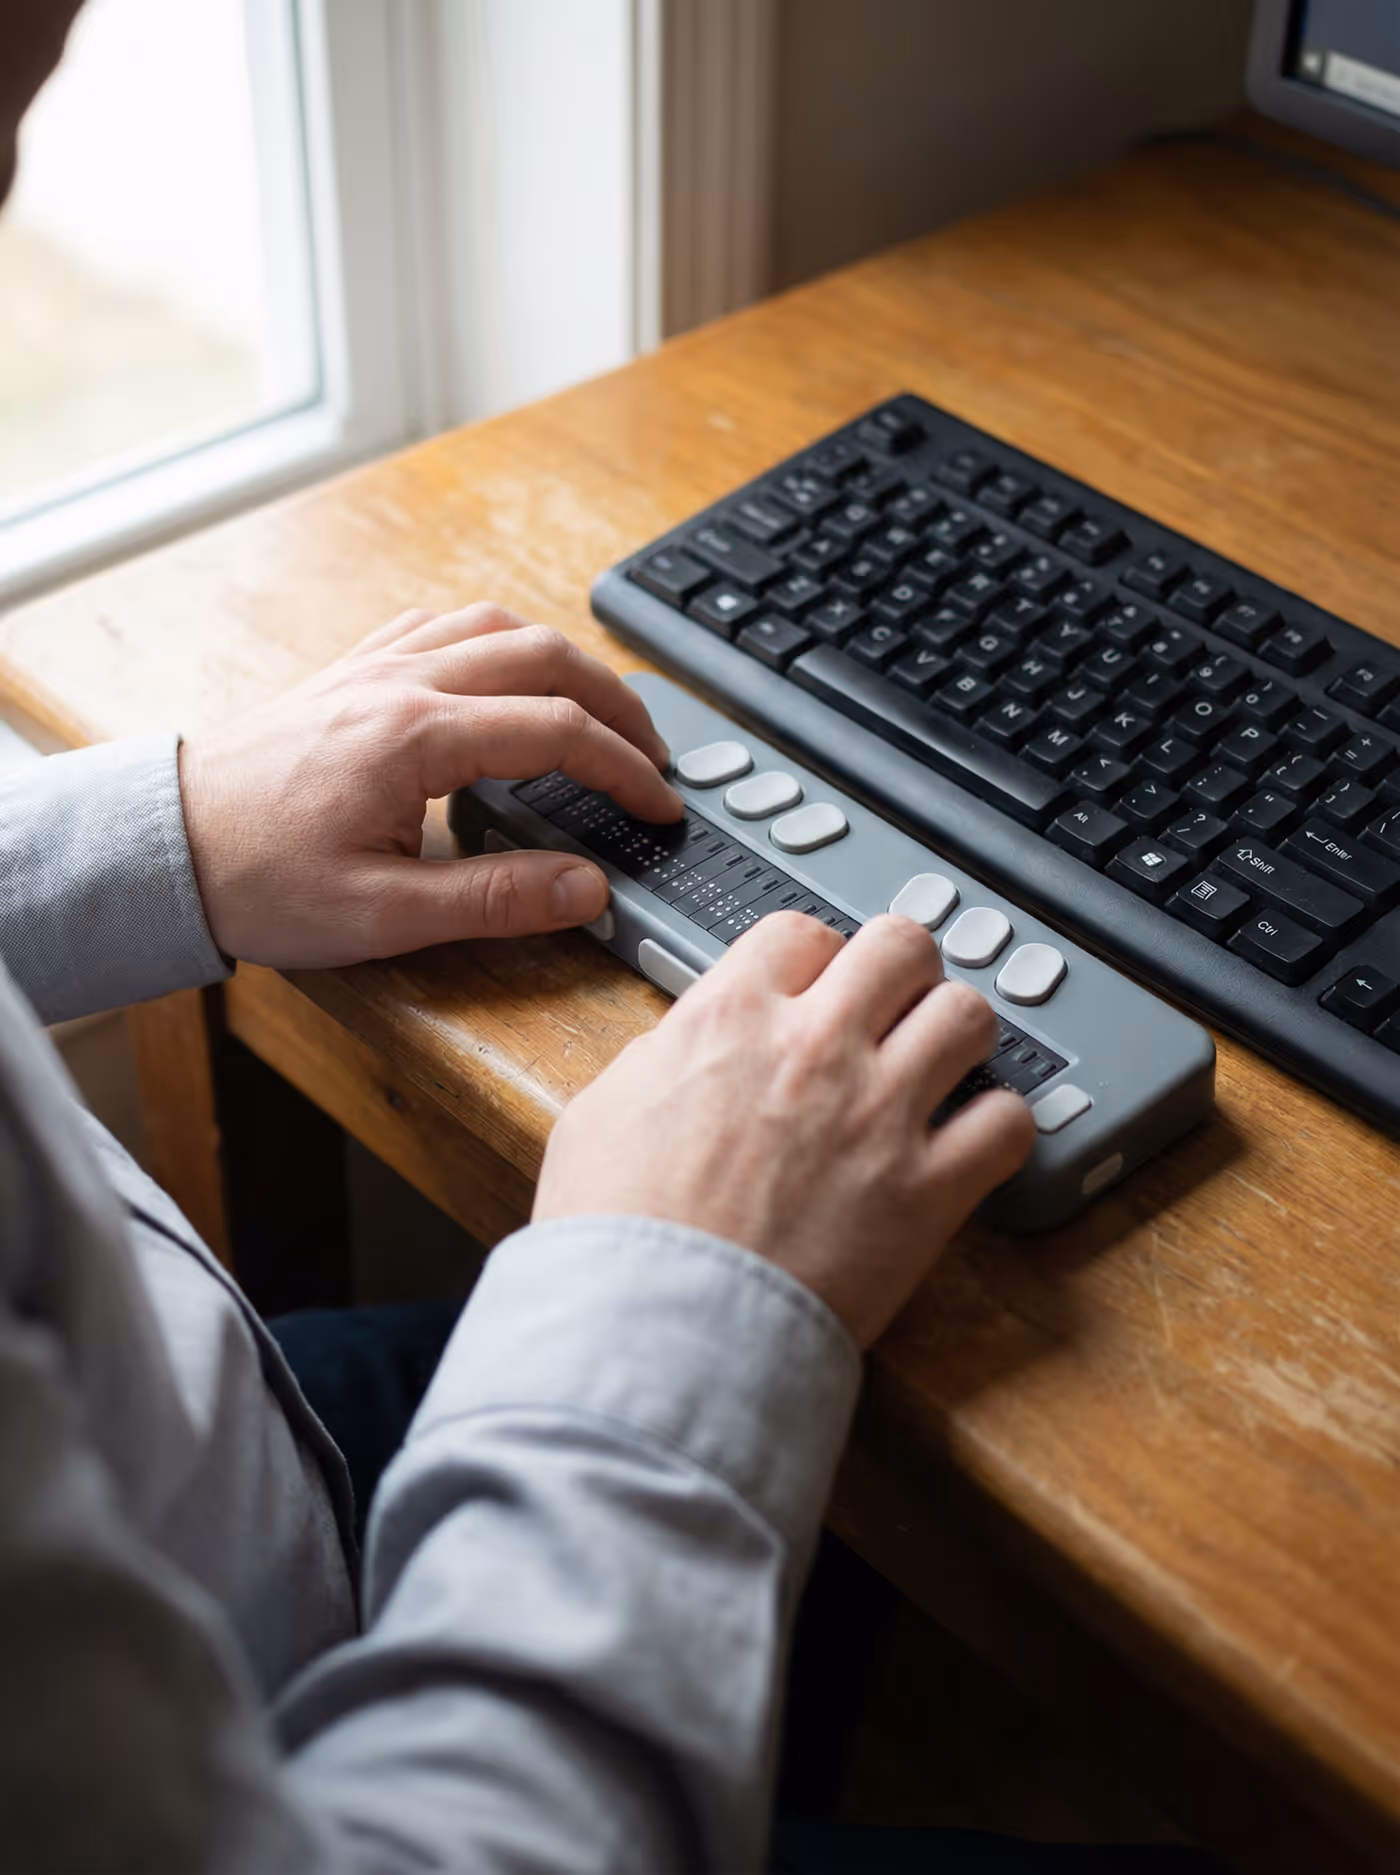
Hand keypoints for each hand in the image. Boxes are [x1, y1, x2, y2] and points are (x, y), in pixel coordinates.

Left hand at [179, 605, 681, 967]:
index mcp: (415, 737)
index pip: (558, 732)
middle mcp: (399, 682)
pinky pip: (440, 627)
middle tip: (655, 754)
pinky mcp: (348, 673)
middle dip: (617, 703)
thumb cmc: (256, 882)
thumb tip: (589, 888)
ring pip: (496, 628)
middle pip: (544, 659)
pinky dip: (495, 643)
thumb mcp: (381, 915)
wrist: (161, 847)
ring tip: (599, 711)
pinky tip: (504, 676)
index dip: (625, 770)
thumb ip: (494, 900)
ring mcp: (371, 667)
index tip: (660, 807)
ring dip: (563, 663)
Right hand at [534, 912, 1036, 1346]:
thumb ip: (663, 1057)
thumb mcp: (603, 1110)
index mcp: (730, 1017)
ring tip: (940, 1064)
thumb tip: (694, 1046)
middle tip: (894, 1006)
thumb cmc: (615, 1237)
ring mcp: (879, 1114)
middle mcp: (815, 1047)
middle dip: (901, 971)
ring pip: (967, 1016)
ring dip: (956, 1034)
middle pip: (901, 946)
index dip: (814, 957)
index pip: (802, 930)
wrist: (655, 1332)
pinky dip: (997, 1127)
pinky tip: (970, 1141)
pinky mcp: (927, 1191)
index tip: (817, 986)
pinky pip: (1007, 1122)